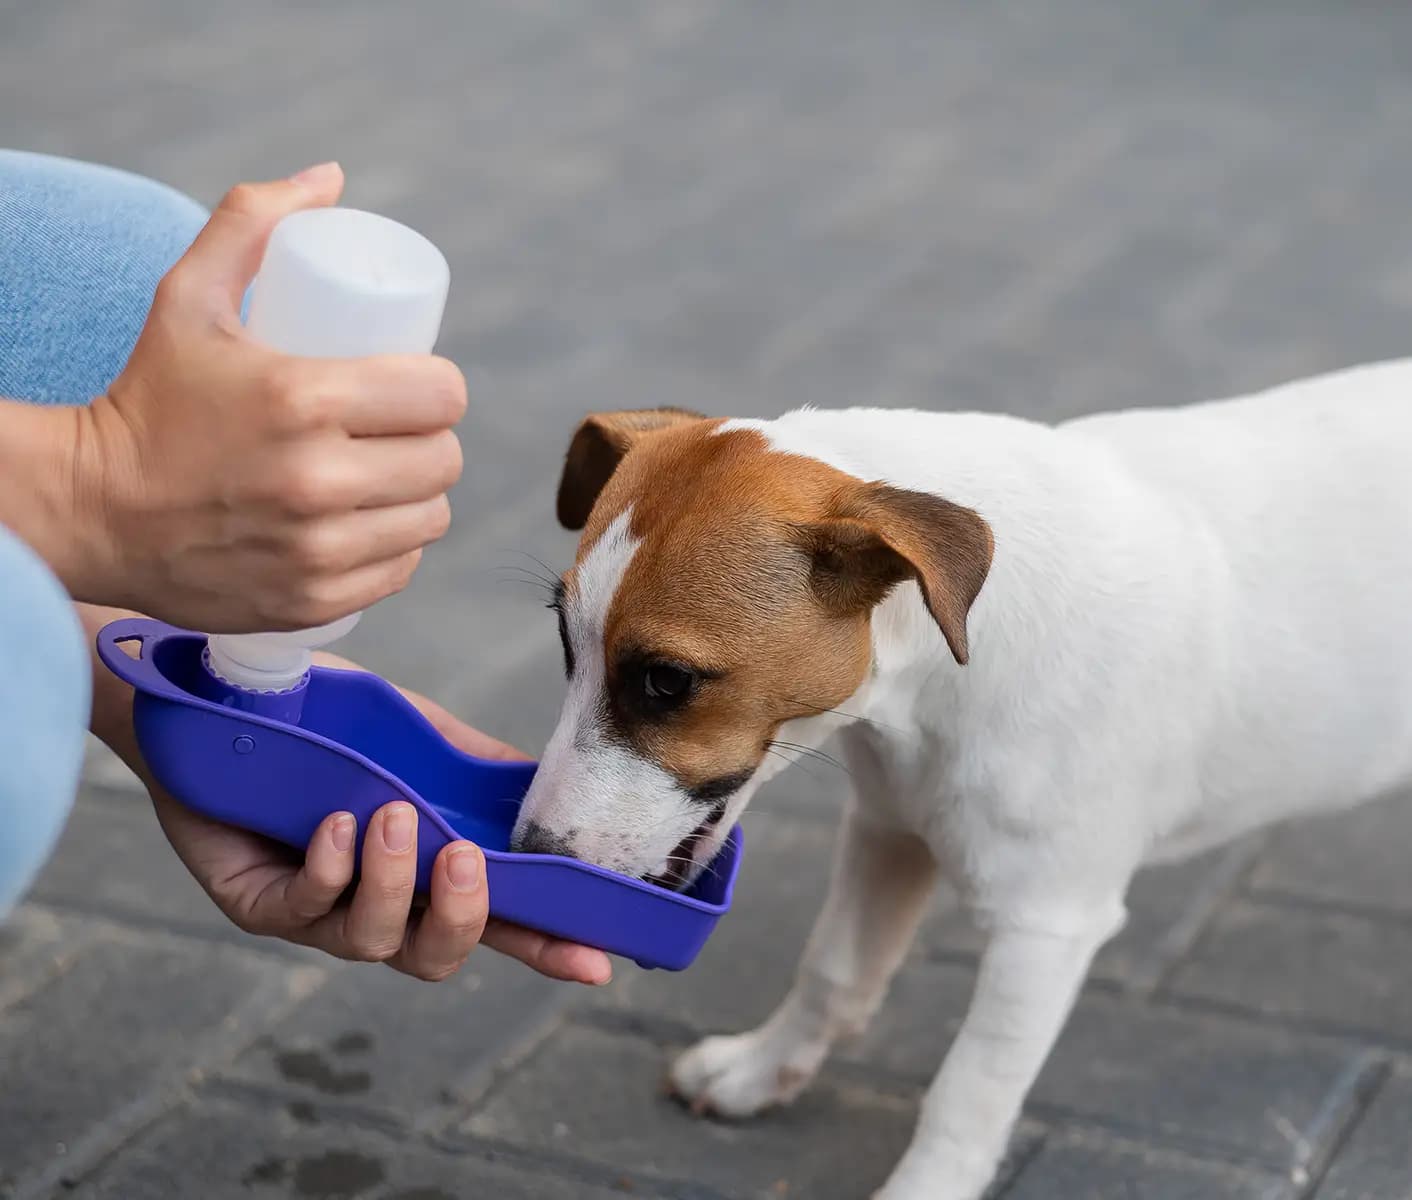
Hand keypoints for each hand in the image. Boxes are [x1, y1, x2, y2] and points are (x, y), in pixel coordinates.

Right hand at [63, 162, 465, 630]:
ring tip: (390, 477)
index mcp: (303, 400)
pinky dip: (396, 549)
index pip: (441, 394)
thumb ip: (251, 223)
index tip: (417, 385)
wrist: (92, 509)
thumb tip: (329, 178)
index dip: (438, 386)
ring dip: (421, 495)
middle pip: (443, 458)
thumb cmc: (147, 399)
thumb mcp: (188, 297)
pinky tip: (374, 527)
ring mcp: (318, 550)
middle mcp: (318, 481)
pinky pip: (401, 571)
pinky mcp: (313, 600)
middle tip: (399, 431)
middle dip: (430, 439)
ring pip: (430, 517)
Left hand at [147, 659, 611, 983]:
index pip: (495, 920)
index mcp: (424, 874)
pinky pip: (302, 911)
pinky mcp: (256, 904)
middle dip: (460, 917)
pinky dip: (331, 870)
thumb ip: (477, 766)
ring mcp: (316, 913)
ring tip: (393, 816)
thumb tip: (547, 783)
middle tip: (462, 856)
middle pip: (433, 957)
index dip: (543, 945)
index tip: (594, 959)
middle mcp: (375, 905)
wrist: (226, 699)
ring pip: (371, 940)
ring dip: (393, 882)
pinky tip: (336, 824)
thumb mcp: (418, 735)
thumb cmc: (327, 724)